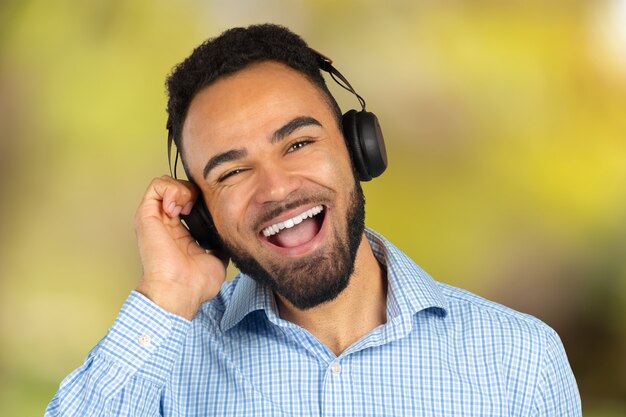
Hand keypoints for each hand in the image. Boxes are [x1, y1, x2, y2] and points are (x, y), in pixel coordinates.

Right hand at [134, 176, 226, 319]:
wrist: (182, 290)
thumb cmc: (196, 283)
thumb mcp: (217, 258)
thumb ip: (219, 245)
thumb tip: (228, 236)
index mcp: (180, 233)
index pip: (189, 202)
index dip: (201, 198)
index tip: (211, 208)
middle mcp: (166, 223)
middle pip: (179, 189)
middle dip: (193, 191)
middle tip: (197, 207)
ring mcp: (156, 218)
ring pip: (167, 184)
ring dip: (182, 189)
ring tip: (186, 206)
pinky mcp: (147, 216)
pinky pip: (156, 186)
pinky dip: (171, 189)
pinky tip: (179, 206)